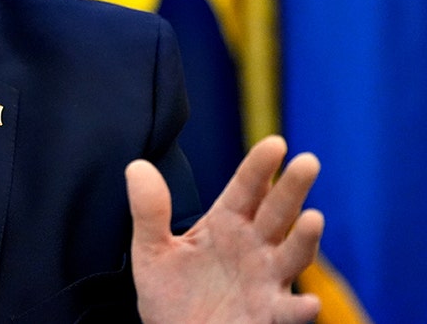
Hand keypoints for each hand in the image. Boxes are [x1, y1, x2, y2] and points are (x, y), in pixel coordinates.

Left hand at [126, 135, 323, 323]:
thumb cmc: (170, 292)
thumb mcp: (152, 250)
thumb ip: (149, 211)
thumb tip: (136, 166)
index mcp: (226, 224)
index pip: (245, 189)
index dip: (259, 167)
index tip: (275, 144)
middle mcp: (253, 247)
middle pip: (277, 213)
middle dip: (292, 189)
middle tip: (308, 161)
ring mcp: (265, 280)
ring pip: (292, 255)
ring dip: (305, 239)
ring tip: (314, 218)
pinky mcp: (268, 315)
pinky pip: (287, 312)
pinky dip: (299, 308)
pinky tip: (308, 303)